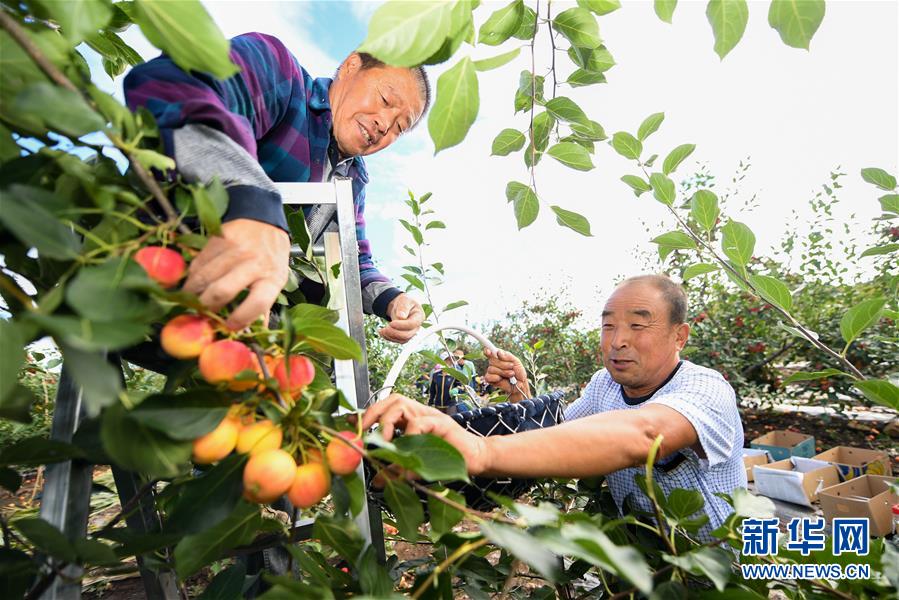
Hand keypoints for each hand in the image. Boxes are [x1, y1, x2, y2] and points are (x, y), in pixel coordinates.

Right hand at [182, 219, 289, 329]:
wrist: (264, 221)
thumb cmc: (271, 256)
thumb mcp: (276, 280)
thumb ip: (262, 306)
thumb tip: (254, 333)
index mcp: (272, 277)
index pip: (256, 303)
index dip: (240, 319)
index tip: (228, 326)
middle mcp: (254, 262)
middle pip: (222, 291)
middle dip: (207, 307)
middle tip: (202, 314)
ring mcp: (235, 249)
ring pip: (204, 278)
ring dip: (194, 294)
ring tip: (192, 301)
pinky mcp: (219, 239)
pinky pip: (198, 263)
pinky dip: (192, 277)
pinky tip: (194, 283)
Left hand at [361, 393, 489, 474]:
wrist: (477, 459)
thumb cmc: (449, 460)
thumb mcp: (416, 465)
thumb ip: (397, 469)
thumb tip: (377, 481)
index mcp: (413, 419)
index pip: (387, 407)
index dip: (369, 415)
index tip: (353, 427)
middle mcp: (421, 413)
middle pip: (392, 399)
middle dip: (373, 413)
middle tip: (365, 434)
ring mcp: (431, 416)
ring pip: (402, 404)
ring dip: (386, 423)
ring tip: (383, 443)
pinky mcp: (442, 424)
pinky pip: (420, 423)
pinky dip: (409, 438)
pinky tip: (406, 455)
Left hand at [379, 293, 423, 343]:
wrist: (401, 306)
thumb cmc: (404, 302)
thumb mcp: (404, 300)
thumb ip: (403, 307)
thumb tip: (401, 317)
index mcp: (419, 316)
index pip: (412, 324)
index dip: (402, 325)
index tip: (391, 323)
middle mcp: (417, 327)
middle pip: (407, 335)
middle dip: (395, 332)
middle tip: (385, 328)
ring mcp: (411, 333)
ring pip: (402, 340)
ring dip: (390, 336)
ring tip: (381, 330)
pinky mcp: (405, 337)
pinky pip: (398, 341)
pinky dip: (389, 338)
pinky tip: (382, 332)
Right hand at [485, 348, 529, 401]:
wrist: (520, 384)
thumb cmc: (518, 372)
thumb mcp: (515, 361)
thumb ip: (507, 356)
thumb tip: (498, 352)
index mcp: (499, 357)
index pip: (490, 352)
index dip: (487, 351)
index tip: (488, 351)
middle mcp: (494, 363)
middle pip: (492, 360)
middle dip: (503, 364)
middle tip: (511, 366)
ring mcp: (491, 371)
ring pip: (491, 368)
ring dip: (503, 372)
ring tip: (511, 374)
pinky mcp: (490, 380)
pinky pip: (488, 376)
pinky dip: (496, 377)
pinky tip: (501, 379)